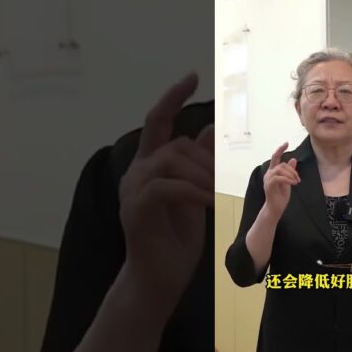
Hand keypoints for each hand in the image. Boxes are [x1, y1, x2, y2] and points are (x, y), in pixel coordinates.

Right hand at [118, 72, 213, 315]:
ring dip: (201, 176)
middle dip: (204, 159)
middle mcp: (137, 172)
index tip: (192, 75)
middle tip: (218, 182)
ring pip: (170, 160)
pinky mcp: (138, 209)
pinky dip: (193, 192)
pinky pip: (168, 187)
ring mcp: (133, 190)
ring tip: (213, 195)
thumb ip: (198, 162)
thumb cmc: (177, 235)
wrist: (160, 276)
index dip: (173, 97)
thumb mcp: (195, 192)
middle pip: (173, 143)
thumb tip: (207, 129)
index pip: (159, 121)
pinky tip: (207, 204)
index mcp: (150, 166)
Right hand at [262, 142, 299, 218]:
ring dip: (291, 175)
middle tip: (298, 179)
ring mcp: (268, 179)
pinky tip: (293, 184)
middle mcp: (268, 174)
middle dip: (292, 170)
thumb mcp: (289, 181)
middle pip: (281, 164)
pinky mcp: (269, 185)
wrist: (275, 208)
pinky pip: (279, 178)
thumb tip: (293, 159)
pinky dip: (288, 179)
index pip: (276, 157)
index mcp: (272, 172)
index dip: (280, 149)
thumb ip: (290, 171)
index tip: (287, 143)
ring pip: (280, 170)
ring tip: (296, 182)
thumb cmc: (281, 196)